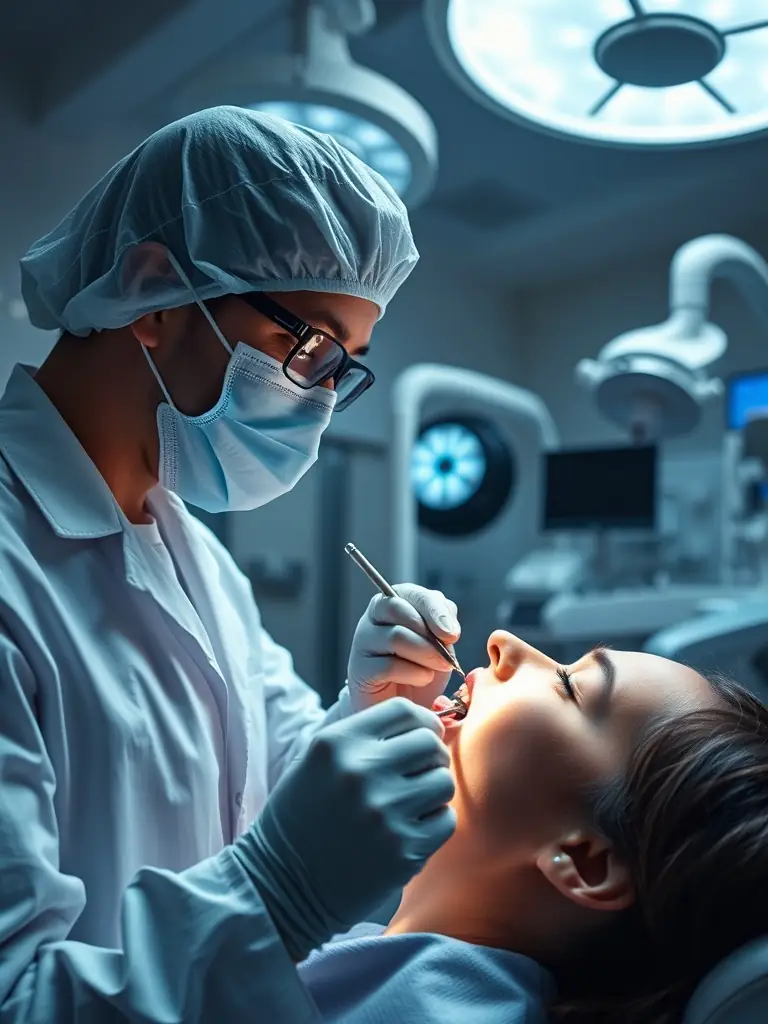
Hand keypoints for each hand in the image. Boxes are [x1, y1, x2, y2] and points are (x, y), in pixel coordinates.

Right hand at [232, 698, 455, 959]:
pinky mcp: (402, 850)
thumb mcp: (315, 762)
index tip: (423, 735)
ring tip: (410, 805)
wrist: (281, 887)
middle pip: (429, 743)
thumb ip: (361, 739)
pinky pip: (444, 821)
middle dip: (431, 756)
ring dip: (433, 792)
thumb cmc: (301, 819)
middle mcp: (361, 772)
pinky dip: (433, 824)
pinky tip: (409, 831)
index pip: (403, 711)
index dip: (421, 721)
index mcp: (336, 744)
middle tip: (421, 772)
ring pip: (443, 782)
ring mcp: (384, 812)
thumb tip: (420, 725)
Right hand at [347, 583, 460, 710]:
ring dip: (426, 654)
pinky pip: (388, 665)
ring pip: (396, 636)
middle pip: (397, 608)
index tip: (453, 634)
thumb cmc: (420, 668)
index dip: (435, 611)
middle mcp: (374, 618)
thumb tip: (448, 628)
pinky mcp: (360, 669)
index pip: (412, 594)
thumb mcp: (439, 644)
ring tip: (438, 668)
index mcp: (394, 603)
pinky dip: (413, 673)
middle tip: (447, 655)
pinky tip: (422, 678)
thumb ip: (443, 627)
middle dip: (429, 632)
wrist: (404, 704)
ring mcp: (363, 642)